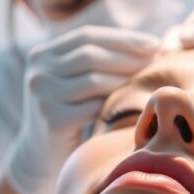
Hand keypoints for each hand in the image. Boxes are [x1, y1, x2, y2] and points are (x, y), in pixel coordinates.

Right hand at [6, 25, 159, 193]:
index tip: (155, 44)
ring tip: (148, 80)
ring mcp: (41, 96)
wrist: (42, 157)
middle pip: (90, 55)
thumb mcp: (75, 81)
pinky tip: (133, 105)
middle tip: (156, 61)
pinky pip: (92, 108)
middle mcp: (37, 72)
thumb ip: (98, 61)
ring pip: (93, 80)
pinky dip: (114, 104)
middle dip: (128, 56)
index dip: (123, 39)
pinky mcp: (52, 120)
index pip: (87, 36)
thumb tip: (151, 45)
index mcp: (41, 55)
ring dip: (125, 79)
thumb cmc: (70, 115)